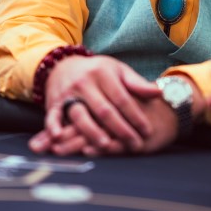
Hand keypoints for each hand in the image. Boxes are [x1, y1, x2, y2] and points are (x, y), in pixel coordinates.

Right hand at [29, 55, 160, 155]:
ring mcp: (68, 93)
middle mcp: (84, 82)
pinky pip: (52, 115)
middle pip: (104, 109)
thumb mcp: (117, 71)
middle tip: (134, 144)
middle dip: (120, 128)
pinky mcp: (54, 102)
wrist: (63, 65)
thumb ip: (136, 83)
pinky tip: (59, 137)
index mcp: (103, 73)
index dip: (136, 115)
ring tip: (105, 145)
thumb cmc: (97, 71)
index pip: (122, 98)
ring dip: (92, 131)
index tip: (147, 130)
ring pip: (80, 114)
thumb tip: (158, 93)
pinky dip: (53, 126)